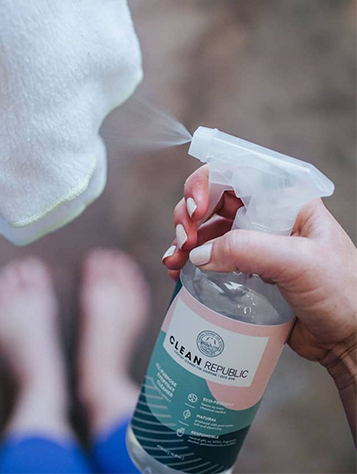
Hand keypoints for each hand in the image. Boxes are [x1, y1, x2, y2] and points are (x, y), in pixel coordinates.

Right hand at [163, 165, 356, 386]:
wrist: (349, 338)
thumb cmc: (344, 294)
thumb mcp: (299, 263)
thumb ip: (248, 250)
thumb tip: (199, 255)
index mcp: (285, 201)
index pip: (237, 174)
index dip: (207, 184)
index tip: (195, 211)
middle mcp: (266, 218)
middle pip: (212, 200)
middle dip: (188, 215)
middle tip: (184, 241)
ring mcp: (254, 245)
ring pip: (205, 229)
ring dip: (182, 240)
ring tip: (173, 260)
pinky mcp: (244, 271)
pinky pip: (208, 258)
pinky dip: (187, 261)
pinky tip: (177, 271)